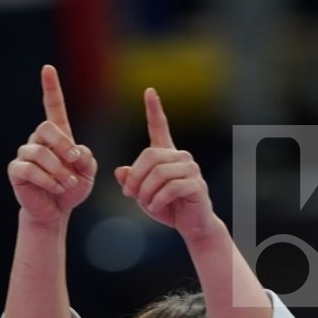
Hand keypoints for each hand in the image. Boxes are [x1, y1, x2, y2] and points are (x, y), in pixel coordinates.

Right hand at [8, 65, 97, 227]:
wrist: (55, 212)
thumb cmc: (71, 189)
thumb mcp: (88, 174)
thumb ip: (86, 159)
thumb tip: (75, 152)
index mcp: (57, 136)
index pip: (53, 106)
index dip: (51, 88)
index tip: (48, 69)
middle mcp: (38, 140)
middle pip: (46, 128)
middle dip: (63, 145)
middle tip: (74, 162)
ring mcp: (25, 154)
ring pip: (40, 152)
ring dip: (59, 171)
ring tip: (68, 184)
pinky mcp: (17, 170)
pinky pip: (30, 170)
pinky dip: (48, 180)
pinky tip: (57, 188)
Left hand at [116, 88, 217, 241]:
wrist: (192, 225)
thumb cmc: (168, 208)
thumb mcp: (143, 195)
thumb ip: (132, 182)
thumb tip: (120, 171)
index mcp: (167, 155)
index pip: (160, 127)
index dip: (154, 109)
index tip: (149, 91)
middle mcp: (181, 157)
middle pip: (150, 157)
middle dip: (136, 178)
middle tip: (129, 195)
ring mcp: (191, 170)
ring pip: (159, 174)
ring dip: (146, 192)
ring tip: (145, 204)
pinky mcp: (197, 185)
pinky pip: (171, 188)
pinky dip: (158, 200)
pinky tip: (155, 207)